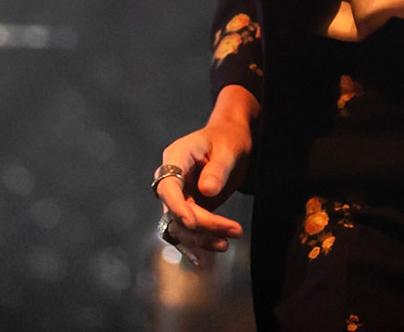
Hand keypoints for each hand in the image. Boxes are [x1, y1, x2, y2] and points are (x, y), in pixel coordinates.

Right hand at [154, 87, 256, 267]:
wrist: (231, 139)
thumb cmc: (229, 139)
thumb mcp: (229, 149)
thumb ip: (217, 169)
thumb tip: (206, 193)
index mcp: (175, 158)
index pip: (168, 187)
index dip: (177, 207)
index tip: (193, 223)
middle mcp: (171, 180)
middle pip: (176, 210)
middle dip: (203, 225)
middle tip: (235, 230)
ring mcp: (178, 196)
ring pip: (180, 226)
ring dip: (201, 238)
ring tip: (226, 244)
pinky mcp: (188, 209)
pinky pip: (186, 231)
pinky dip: (194, 246)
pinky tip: (202, 264)